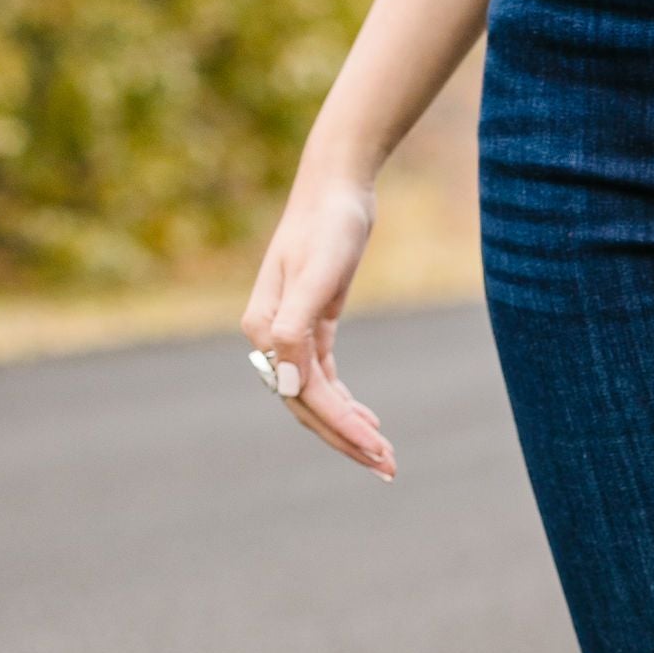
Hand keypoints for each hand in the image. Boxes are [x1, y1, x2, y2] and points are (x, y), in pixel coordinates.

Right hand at [240, 172, 396, 479]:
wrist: (336, 184)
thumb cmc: (329, 223)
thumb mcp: (316, 273)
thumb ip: (295, 328)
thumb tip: (284, 383)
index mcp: (265, 329)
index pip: (304, 395)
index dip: (340, 427)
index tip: (378, 449)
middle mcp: (269, 336)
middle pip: (307, 405)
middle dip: (347, 439)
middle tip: (388, 468)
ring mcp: (289, 332)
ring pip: (316, 396)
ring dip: (347, 427)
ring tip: (384, 455)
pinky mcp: (311, 323)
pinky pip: (323, 377)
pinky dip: (344, 401)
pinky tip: (367, 419)